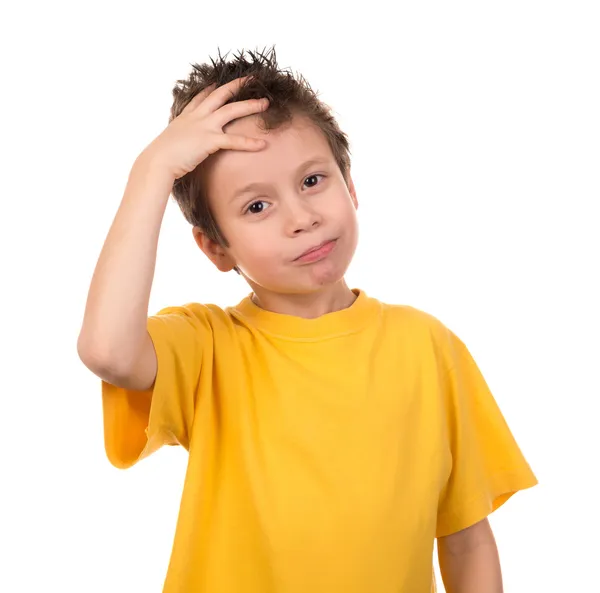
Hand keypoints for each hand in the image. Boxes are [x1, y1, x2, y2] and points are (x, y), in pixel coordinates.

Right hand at [140, 76, 268, 179]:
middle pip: (220, 95)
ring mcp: (204, 126)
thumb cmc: (161, 156)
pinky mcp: (210, 140)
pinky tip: (262, 144)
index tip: (218, 82)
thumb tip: (178, 145)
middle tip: (252, 80)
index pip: (201, 97)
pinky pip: (234, 140)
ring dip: (250, 105)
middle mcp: (197, 116)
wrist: (158, 161)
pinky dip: (249, 142)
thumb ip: (179, 138)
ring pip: (232, 110)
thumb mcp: (171, 140)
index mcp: (186, 116)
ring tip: (266, 104)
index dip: (211, 88)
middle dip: (237, 86)